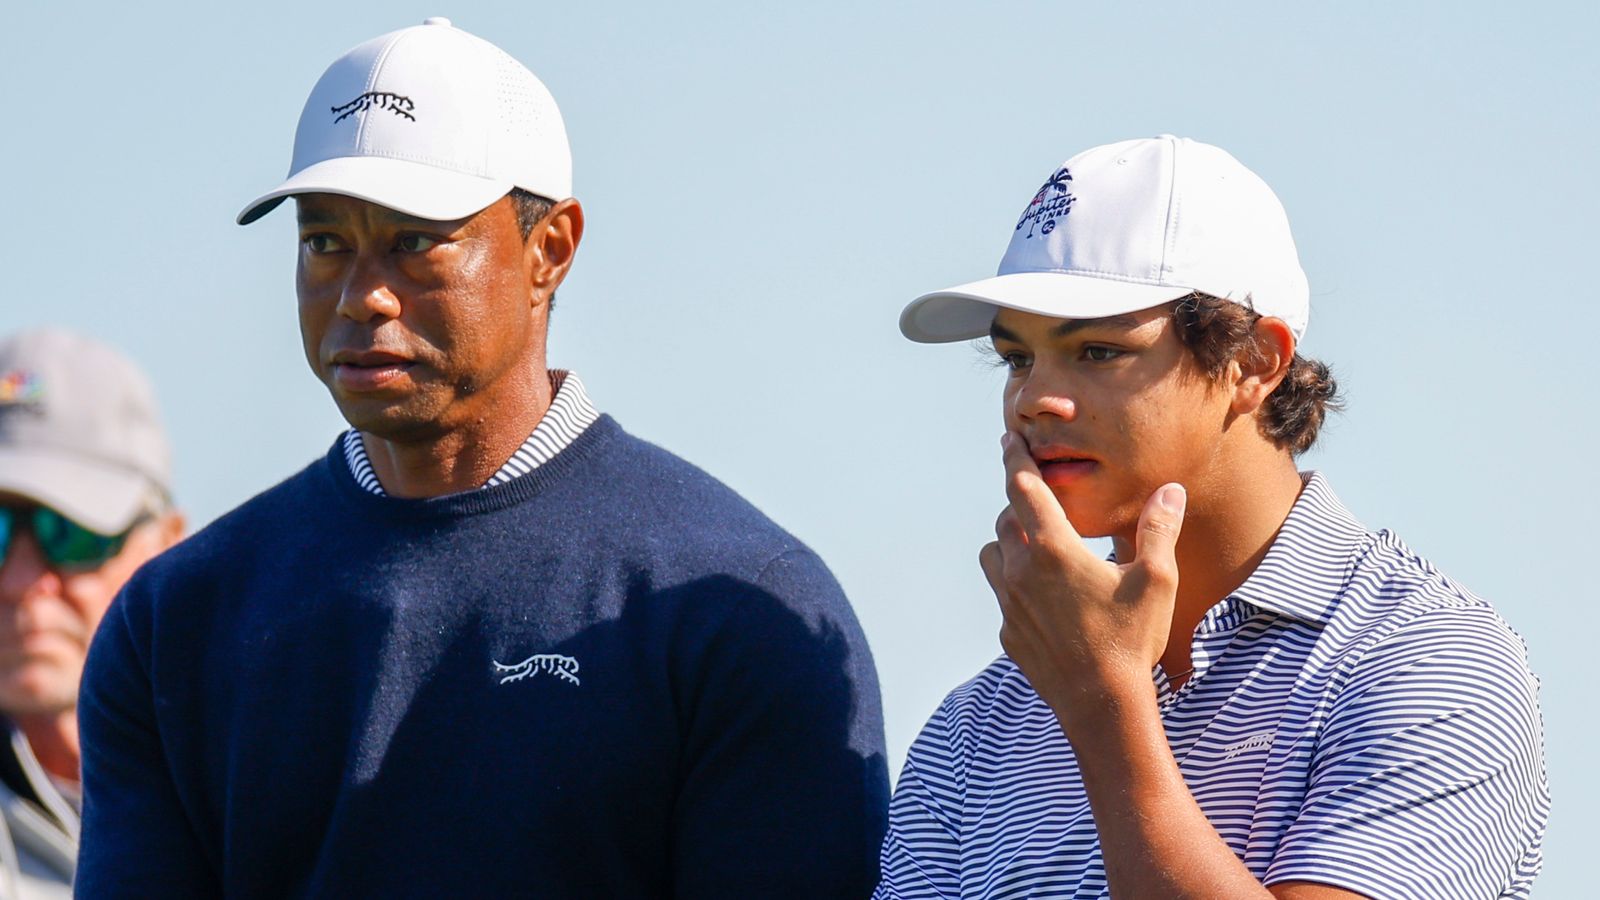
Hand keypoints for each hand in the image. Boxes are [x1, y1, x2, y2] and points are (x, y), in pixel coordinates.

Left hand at [980, 432, 1187, 718]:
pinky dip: (1015, 582)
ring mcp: (1009, 603)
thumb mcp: (1156, 581)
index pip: (1023, 487)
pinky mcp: (1008, 631)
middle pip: (1006, 519)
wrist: (1100, 706)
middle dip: (1021, 504)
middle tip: (1040, 499)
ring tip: (1039, 544)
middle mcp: (1021, 570)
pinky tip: (1044, 594)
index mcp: (1053, 549)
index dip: (1015, 458)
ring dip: (1010, 541)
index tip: (1009, 437)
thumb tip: (1170, 491)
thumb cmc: (1131, 640)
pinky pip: (1002, 593)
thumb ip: (1158, 530)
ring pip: (994, 553)